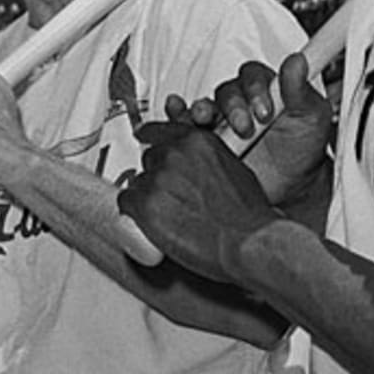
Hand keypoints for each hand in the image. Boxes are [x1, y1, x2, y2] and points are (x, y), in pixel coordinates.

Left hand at [119, 124, 277, 284]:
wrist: (248, 242)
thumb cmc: (248, 215)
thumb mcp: (234, 170)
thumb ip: (208, 161)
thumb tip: (196, 168)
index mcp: (197, 141)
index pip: (158, 131)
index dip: (151, 140)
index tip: (144, 142)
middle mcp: (174, 153)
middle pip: (148, 159)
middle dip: (156, 177)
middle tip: (171, 199)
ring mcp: (158, 177)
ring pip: (137, 182)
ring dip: (147, 198)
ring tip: (169, 217)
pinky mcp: (145, 204)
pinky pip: (125, 202)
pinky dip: (133, 214)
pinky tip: (150, 224)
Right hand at [153, 54, 331, 205]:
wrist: (292, 188)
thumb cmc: (303, 150)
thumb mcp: (312, 118)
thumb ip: (301, 90)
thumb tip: (297, 62)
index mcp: (266, 90)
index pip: (252, 74)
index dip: (254, 88)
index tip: (265, 109)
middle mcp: (241, 102)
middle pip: (226, 91)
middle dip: (233, 107)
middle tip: (246, 127)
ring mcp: (222, 121)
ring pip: (204, 106)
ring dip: (202, 110)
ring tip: (205, 119)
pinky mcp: (207, 141)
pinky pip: (186, 123)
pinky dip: (177, 115)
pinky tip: (177, 111)